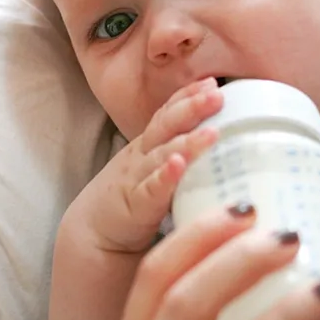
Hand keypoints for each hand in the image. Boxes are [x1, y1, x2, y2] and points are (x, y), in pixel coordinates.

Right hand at [77, 77, 223, 252]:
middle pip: (166, 126)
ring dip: (187, 142)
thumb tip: (226, 147)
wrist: (93, 236)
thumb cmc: (132, 203)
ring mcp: (136, 179)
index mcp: (148, 147)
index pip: (167, 114)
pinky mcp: (135, 206)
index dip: (187, 96)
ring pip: (162, 155)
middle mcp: (142, 157)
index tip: (212, 82)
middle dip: (191, 108)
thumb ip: (182, 157)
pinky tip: (178, 166)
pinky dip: (165, 177)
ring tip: (212, 132)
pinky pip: (151, 189)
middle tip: (217, 95)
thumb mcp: (155, 172)